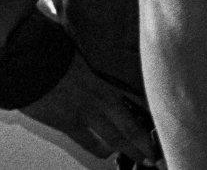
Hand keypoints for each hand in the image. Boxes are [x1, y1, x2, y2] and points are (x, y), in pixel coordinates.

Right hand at [19, 51, 161, 167]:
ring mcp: (86, 114)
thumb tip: (98, 55)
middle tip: (155, 154)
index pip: (138, 102)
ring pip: (115, 138)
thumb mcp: (86, 56)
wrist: (32, 64)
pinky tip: (106, 154)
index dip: (153, 115)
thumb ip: (99, 62)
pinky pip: (87, 141)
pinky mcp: (68, 124)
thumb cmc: (57, 56)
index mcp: (110, 82)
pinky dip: (98, 149)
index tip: (166, 123)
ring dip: (129, 150)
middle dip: (145, 143)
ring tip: (140, 159)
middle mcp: (103, 101)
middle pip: (131, 127)